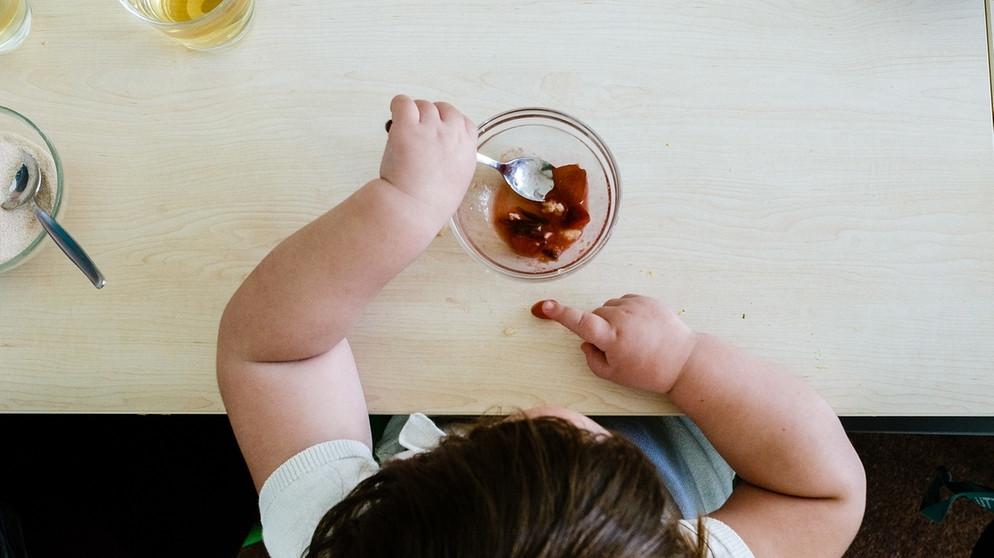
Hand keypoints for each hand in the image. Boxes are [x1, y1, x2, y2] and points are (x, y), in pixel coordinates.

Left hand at [379, 95, 476, 220]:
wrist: (412, 209)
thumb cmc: (432, 203)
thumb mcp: (458, 181)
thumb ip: (456, 159)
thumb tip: (444, 152)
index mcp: (467, 148)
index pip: (463, 121)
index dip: (448, 124)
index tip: (438, 134)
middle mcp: (451, 133)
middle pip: (443, 109)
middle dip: (430, 117)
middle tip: (418, 134)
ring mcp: (430, 128)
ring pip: (422, 105)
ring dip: (412, 115)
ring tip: (404, 134)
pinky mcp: (407, 127)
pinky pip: (403, 102)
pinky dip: (398, 107)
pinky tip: (394, 121)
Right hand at [532, 295, 697, 393]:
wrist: (683, 360)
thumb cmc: (647, 372)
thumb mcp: (614, 375)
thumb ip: (592, 359)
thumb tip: (585, 342)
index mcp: (612, 338)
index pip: (580, 323)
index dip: (561, 314)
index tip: (545, 305)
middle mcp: (622, 317)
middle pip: (595, 315)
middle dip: (598, 327)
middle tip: (617, 346)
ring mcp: (636, 305)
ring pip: (609, 307)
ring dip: (612, 319)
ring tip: (631, 337)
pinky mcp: (647, 299)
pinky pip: (624, 301)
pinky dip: (625, 312)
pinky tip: (639, 328)